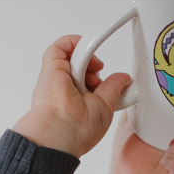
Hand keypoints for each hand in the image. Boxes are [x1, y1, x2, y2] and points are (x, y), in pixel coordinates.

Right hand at [12, 35, 131, 157]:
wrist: (61, 131)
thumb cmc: (78, 129)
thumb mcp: (106, 106)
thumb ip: (113, 89)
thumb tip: (123, 78)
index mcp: (77, 100)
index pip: (88, 81)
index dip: (98, 75)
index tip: (109, 74)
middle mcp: (66, 88)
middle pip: (82, 66)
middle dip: (95, 67)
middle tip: (100, 74)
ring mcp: (57, 77)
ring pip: (73, 56)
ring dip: (88, 57)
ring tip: (94, 68)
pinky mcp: (51, 68)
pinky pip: (60, 47)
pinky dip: (74, 41)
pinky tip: (86, 47)